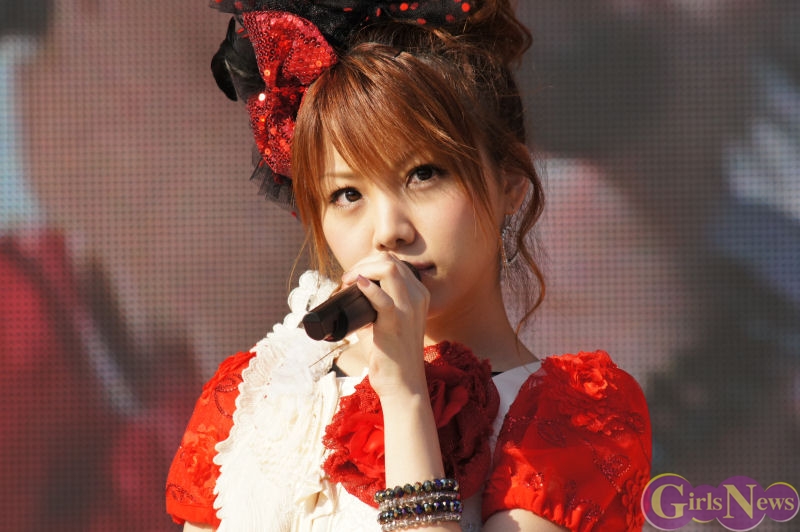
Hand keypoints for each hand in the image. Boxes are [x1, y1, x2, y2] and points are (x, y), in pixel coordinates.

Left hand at [340, 253, 429, 398]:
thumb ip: (375, 306)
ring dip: (362, 270)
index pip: (395, 263)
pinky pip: (382, 297)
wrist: (402, 383)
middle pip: (391, 261)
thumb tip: (349, 295)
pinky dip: (367, 287)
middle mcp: (418, 297)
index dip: (371, 263)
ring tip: (348, 281)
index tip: (354, 275)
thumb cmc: (392, 355)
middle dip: (364, 263)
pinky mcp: (396, 322)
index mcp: (419, 295)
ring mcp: (409, 308)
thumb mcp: (389, 322)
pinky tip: (356, 285)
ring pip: (388, 269)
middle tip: (347, 278)